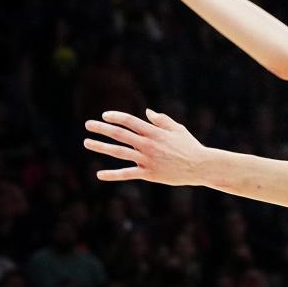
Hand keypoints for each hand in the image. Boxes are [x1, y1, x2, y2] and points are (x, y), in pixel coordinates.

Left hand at [84, 109, 207, 185]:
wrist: (200, 166)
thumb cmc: (190, 146)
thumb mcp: (178, 129)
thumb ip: (161, 120)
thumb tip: (147, 112)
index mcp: (154, 132)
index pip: (130, 121)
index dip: (116, 117)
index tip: (105, 115)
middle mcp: (148, 144)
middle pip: (119, 134)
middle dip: (101, 128)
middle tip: (88, 125)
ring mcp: (147, 159)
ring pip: (119, 152)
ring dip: (101, 147)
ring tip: (87, 143)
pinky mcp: (148, 173)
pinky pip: (127, 174)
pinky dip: (112, 174)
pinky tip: (99, 174)